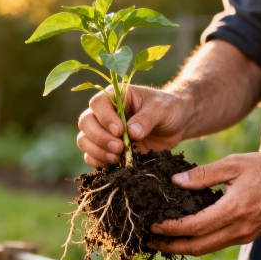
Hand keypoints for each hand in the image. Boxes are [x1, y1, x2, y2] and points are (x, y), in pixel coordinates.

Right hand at [76, 85, 190, 167]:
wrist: (176, 125)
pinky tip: (115, 163)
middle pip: (86, 122)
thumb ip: (147, 119)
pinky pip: (91, 156)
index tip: (120, 131)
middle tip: (119, 147)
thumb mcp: (162, 109)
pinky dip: (98, 162)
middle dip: (100, 138)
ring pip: (84, 140)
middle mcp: (104, 112)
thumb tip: (131, 133)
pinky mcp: (107, 148)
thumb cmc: (168, 109)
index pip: (98, 103)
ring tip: (118, 157)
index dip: (104, 118)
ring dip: (97, 151)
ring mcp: (103, 131)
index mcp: (116, 96)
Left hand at [148, 153, 260, 255]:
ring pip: (207, 248)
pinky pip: (217, 243)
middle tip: (148, 240)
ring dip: (182, 247)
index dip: (170, 228)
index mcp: (234, 210)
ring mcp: (244, 235)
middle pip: (198, 246)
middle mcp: (239, 228)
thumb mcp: (234, 164)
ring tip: (161, 241)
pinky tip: (185, 235)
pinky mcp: (247, 236)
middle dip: (170, 246)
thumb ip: (203, 174)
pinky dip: (198, 242)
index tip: (152, 224)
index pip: (194, 226)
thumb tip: (175, 182)